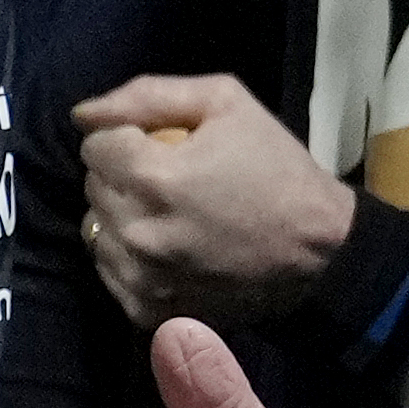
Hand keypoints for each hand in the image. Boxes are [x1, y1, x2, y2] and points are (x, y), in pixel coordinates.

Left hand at [76, 75, 355, 326]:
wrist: (325, 254)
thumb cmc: (278, 170)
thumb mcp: (226, 104)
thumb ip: (147, 96)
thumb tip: (83, 114)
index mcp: (153, 177)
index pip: (94, 146)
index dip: (125, 139)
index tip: (159, 147)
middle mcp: (138, 232)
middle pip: (93, 187)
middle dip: (122, 176)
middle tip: (169, 180)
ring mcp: (143, 278)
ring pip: (97, 230)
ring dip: (121, 217)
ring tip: (167, 215)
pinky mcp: (151, 311)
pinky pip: (111, 273)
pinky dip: (129, 258)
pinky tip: (166, 249)